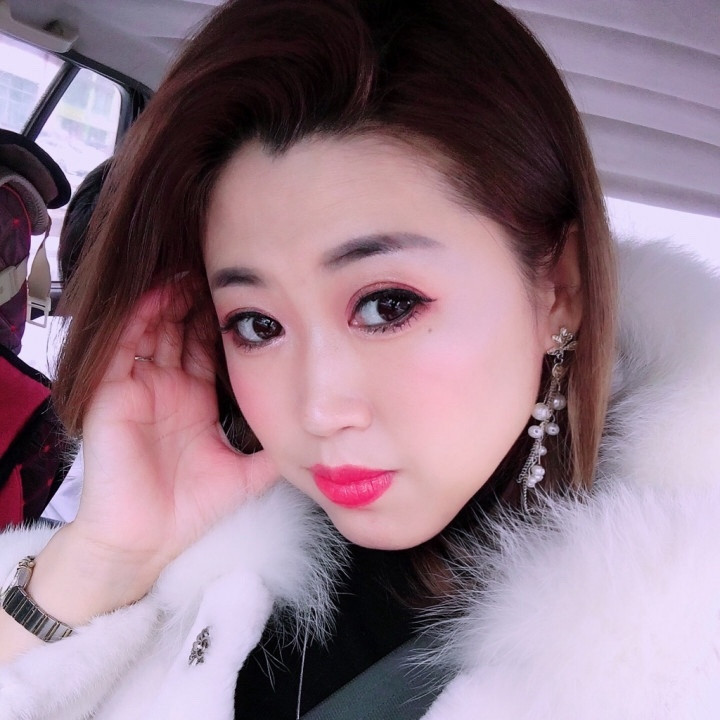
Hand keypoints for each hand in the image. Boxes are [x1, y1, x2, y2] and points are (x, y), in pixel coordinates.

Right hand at [55, 282, 278, 600]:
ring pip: (151, 329)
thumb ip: (275, 450)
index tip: (250, 292)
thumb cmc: (191, 510)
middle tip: (219, 268)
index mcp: (193, 399)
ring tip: (191, 271)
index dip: (224, 320)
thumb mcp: (246, 472)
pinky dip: (137, 319)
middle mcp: (165, 387)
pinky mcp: (110, 396)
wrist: (147, 543)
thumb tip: (318, 439)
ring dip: (168, 299)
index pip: (208, 346)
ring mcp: (136, 388)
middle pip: (180, 328)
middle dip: (197, 299)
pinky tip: (158, 295)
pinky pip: (121, 348)